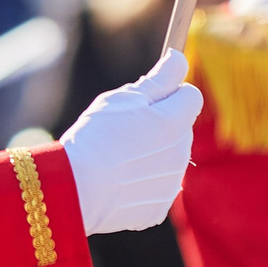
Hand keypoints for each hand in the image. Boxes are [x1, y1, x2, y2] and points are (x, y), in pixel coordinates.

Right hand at [60, 50, 202, 233]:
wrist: (76, 189)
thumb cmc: (95, 137)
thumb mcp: (124, 98)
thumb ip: (159, 79)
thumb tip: (180, 58)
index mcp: (174, 121)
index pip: (191, 95)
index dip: (170, 93)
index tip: (149, 98)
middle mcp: (181, 153)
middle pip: (181, 129)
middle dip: (161, 125)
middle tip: (124, 131)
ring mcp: (171, 184)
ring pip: (168, 160)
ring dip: (151, 155)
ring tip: (116, 159)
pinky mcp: (157, 209)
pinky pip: (154, 188)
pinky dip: (140, 185)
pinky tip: (115, 183)